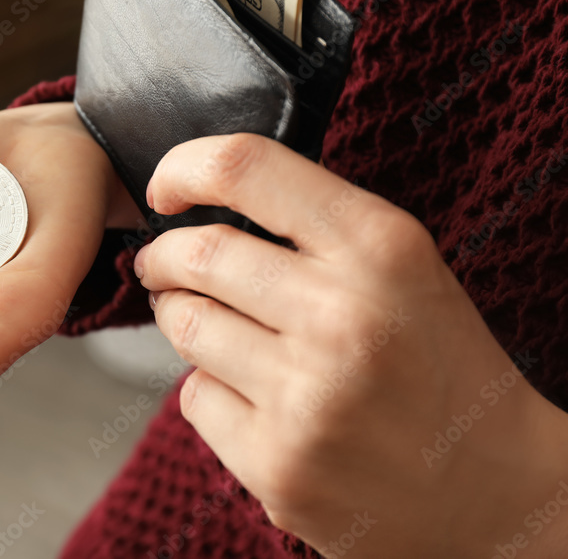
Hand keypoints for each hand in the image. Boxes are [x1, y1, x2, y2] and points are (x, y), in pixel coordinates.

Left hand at [134, 134, 567, 556]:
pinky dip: (209, 388)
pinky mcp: (277, 464)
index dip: (182, 167)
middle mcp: (341, 317)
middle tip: (161, 264)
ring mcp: (306, 397)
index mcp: (381, 249)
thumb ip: (312, 227)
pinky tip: (252, 396)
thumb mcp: (402, 269)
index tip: (165, 188)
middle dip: (162, 256)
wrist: (494, 491)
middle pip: (196, 253)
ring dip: (180, 317)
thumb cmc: (438, 366)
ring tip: (208, 324)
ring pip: (184, 324)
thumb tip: (195, 204)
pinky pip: (193, 396)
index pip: (245, 169)